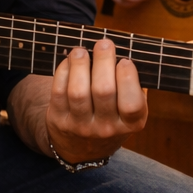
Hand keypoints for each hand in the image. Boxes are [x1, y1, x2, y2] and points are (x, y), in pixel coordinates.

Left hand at [44, 37, 147, 163]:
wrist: (84, 148)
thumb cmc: (112, 117)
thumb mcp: (131, 111)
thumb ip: (133, 88)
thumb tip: (126, 54)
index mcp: (131, 124)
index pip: (132, 104)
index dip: (128, 79)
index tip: (124, 61)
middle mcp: (106, 128)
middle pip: (103, 91)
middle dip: (103, 61)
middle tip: (104, 44)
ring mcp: (81, 126)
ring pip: (78, 92)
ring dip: (80, 65)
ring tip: (81, 50)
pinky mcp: (59, 120)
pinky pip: (58, 92)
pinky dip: (63, 72)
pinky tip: (70, 61)